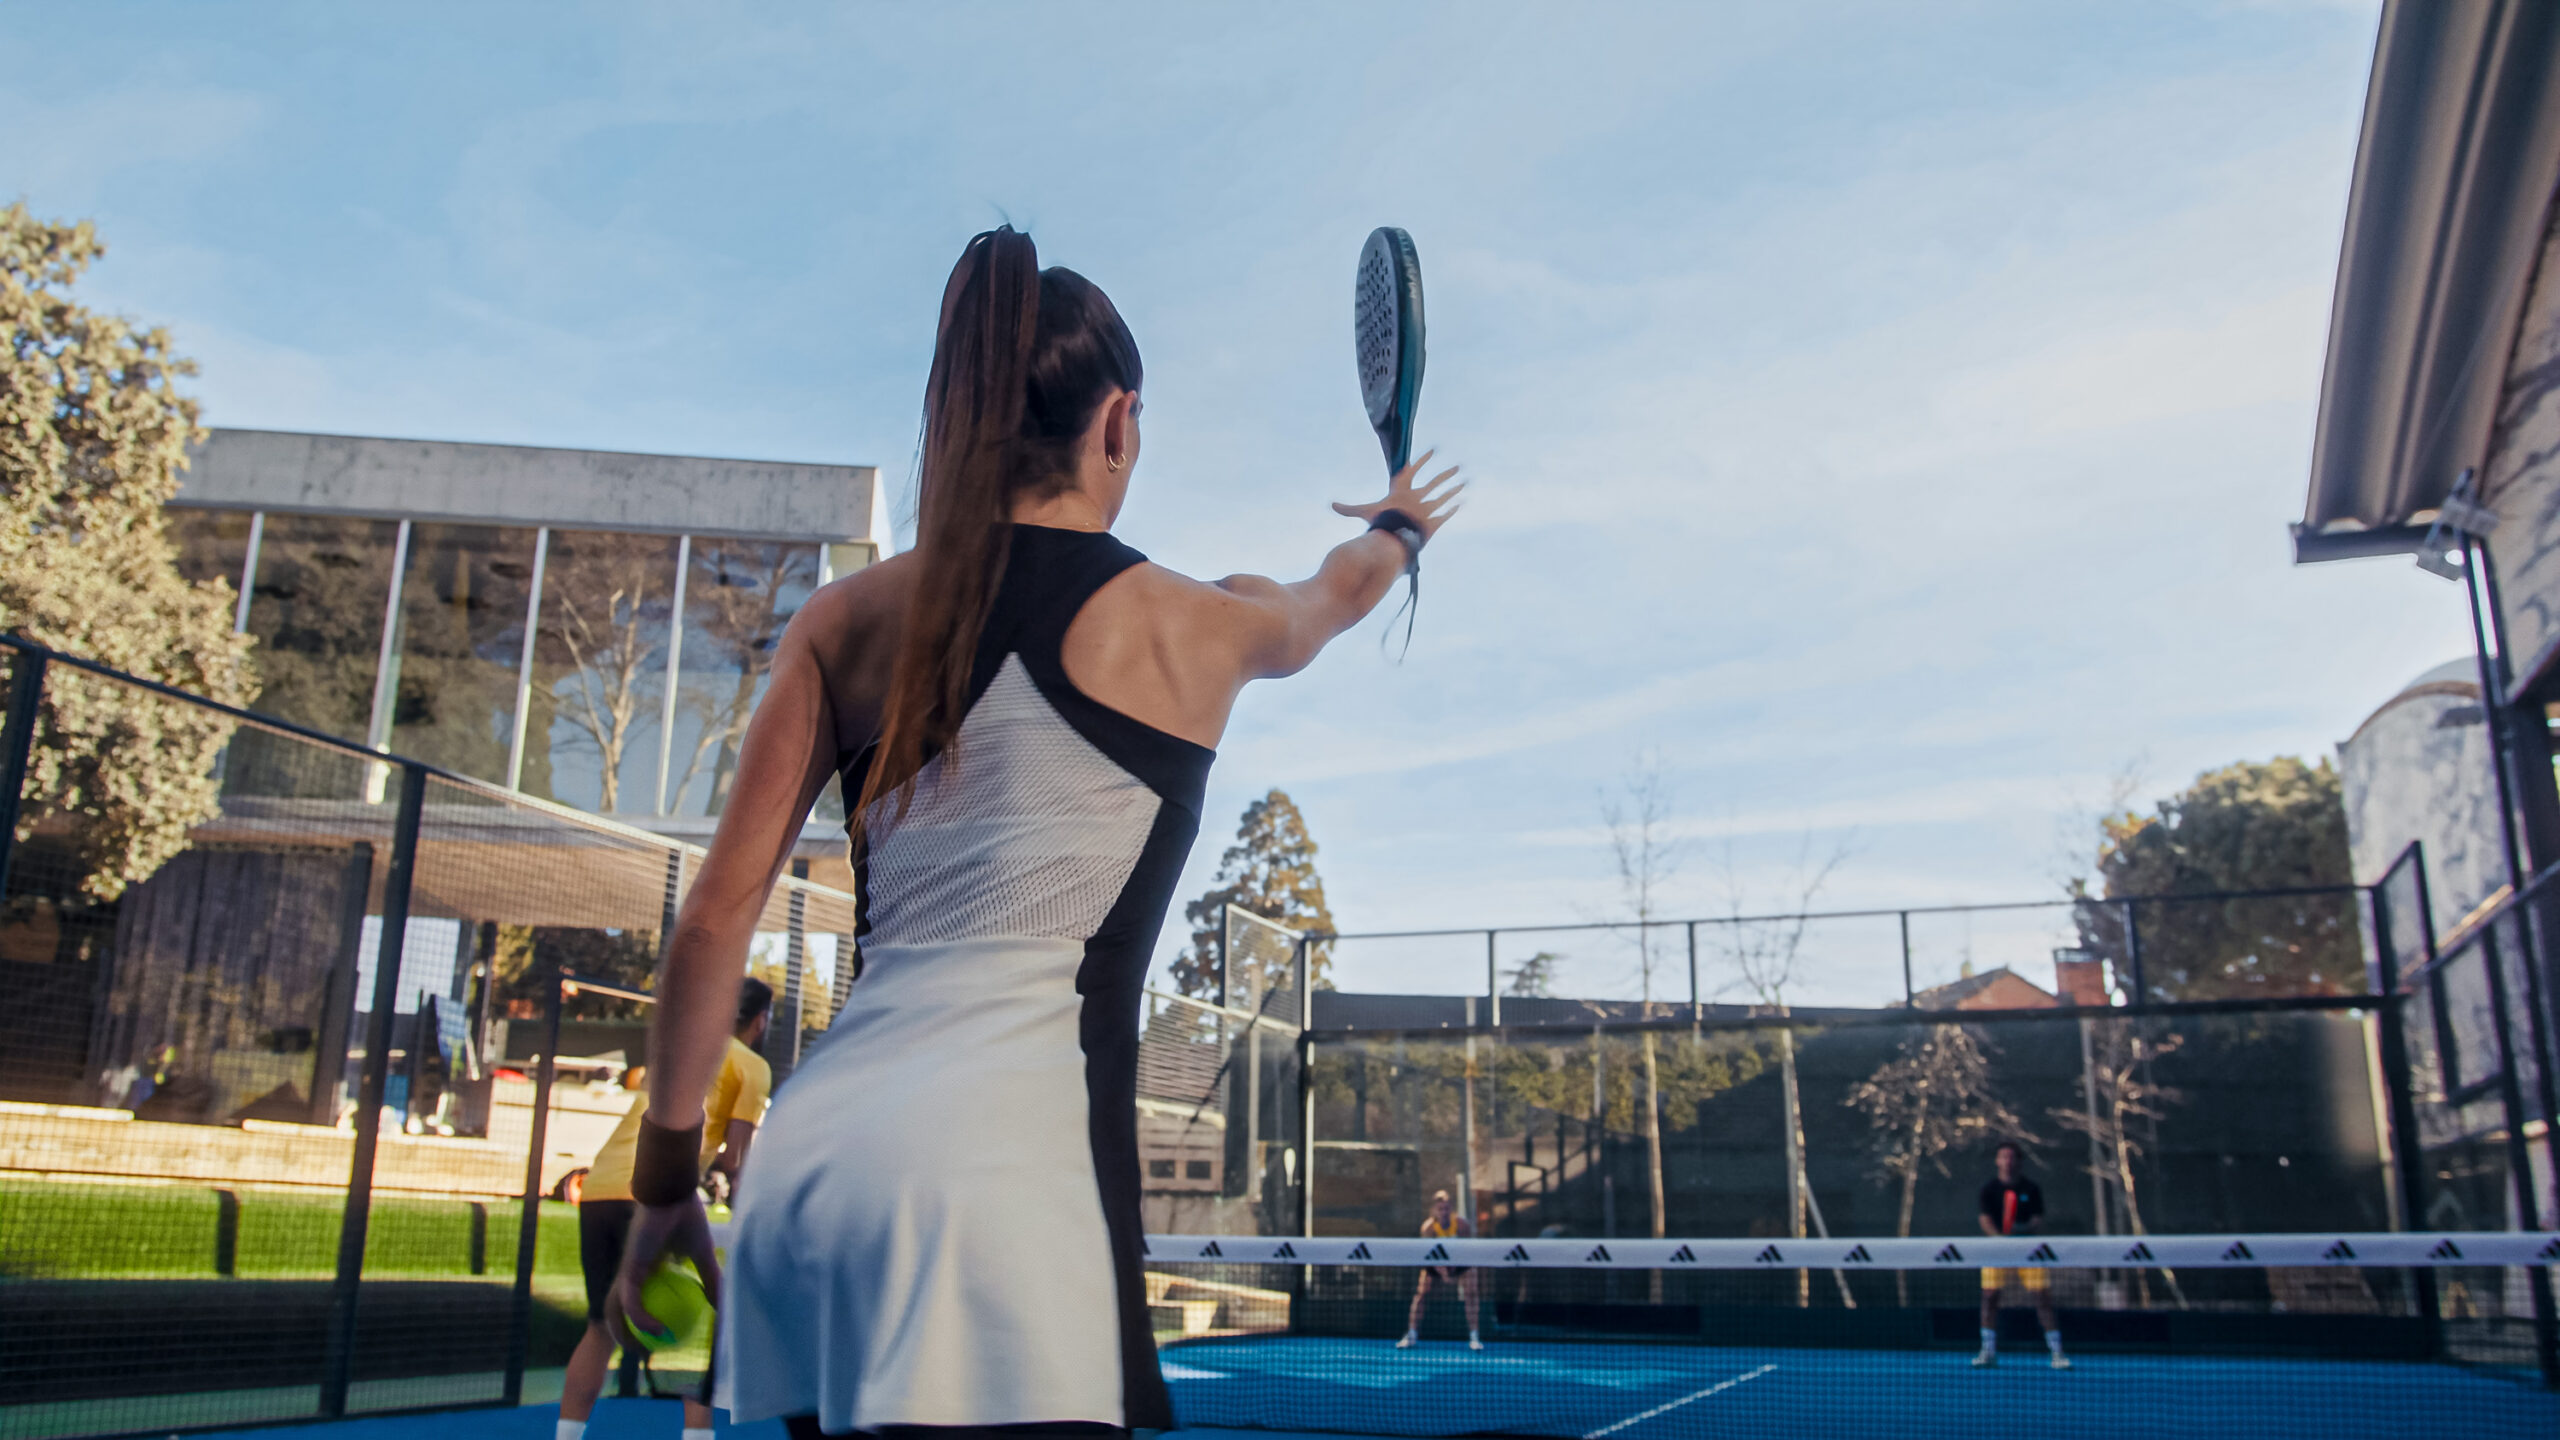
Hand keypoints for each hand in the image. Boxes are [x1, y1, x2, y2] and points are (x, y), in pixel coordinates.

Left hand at [603, 1196, 722, 1351]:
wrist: (673, 1193)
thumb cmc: (687, 1216)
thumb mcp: (703, 1255)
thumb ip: (710, 1279)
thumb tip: (723, 1304)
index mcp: (646, 1267)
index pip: (634, 1299)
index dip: (639, 1321)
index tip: (659, 1338)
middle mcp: (632, 1271)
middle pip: (617, 1309)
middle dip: (623, 1334)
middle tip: (644, 1353)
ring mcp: (628, 1270)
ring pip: (616, 1309)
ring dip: (623, 1333)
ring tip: (642, 1350)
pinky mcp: (629, 1269)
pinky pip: (631, 1302)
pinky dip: (641, 1320)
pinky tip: (658, 1331)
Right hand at [1334, 450, 1463, 543]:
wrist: (1395, 538)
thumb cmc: (1379, 523)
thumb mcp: (1364, 512)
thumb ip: (1349, 509)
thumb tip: (1331, 505)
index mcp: (1402, 491)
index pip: (1412, 471)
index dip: (1423, 460)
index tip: (1434, 450)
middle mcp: (1418, 498)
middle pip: (1434, 483)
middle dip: (1446, 474)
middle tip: (1457, 466)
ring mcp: (1427, 510)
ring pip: (1443, 497)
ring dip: (1454, 489)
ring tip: (1464, 482)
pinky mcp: (1433, 524)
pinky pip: (1445, 515)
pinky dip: (1452, 510)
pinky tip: (1460, 504)